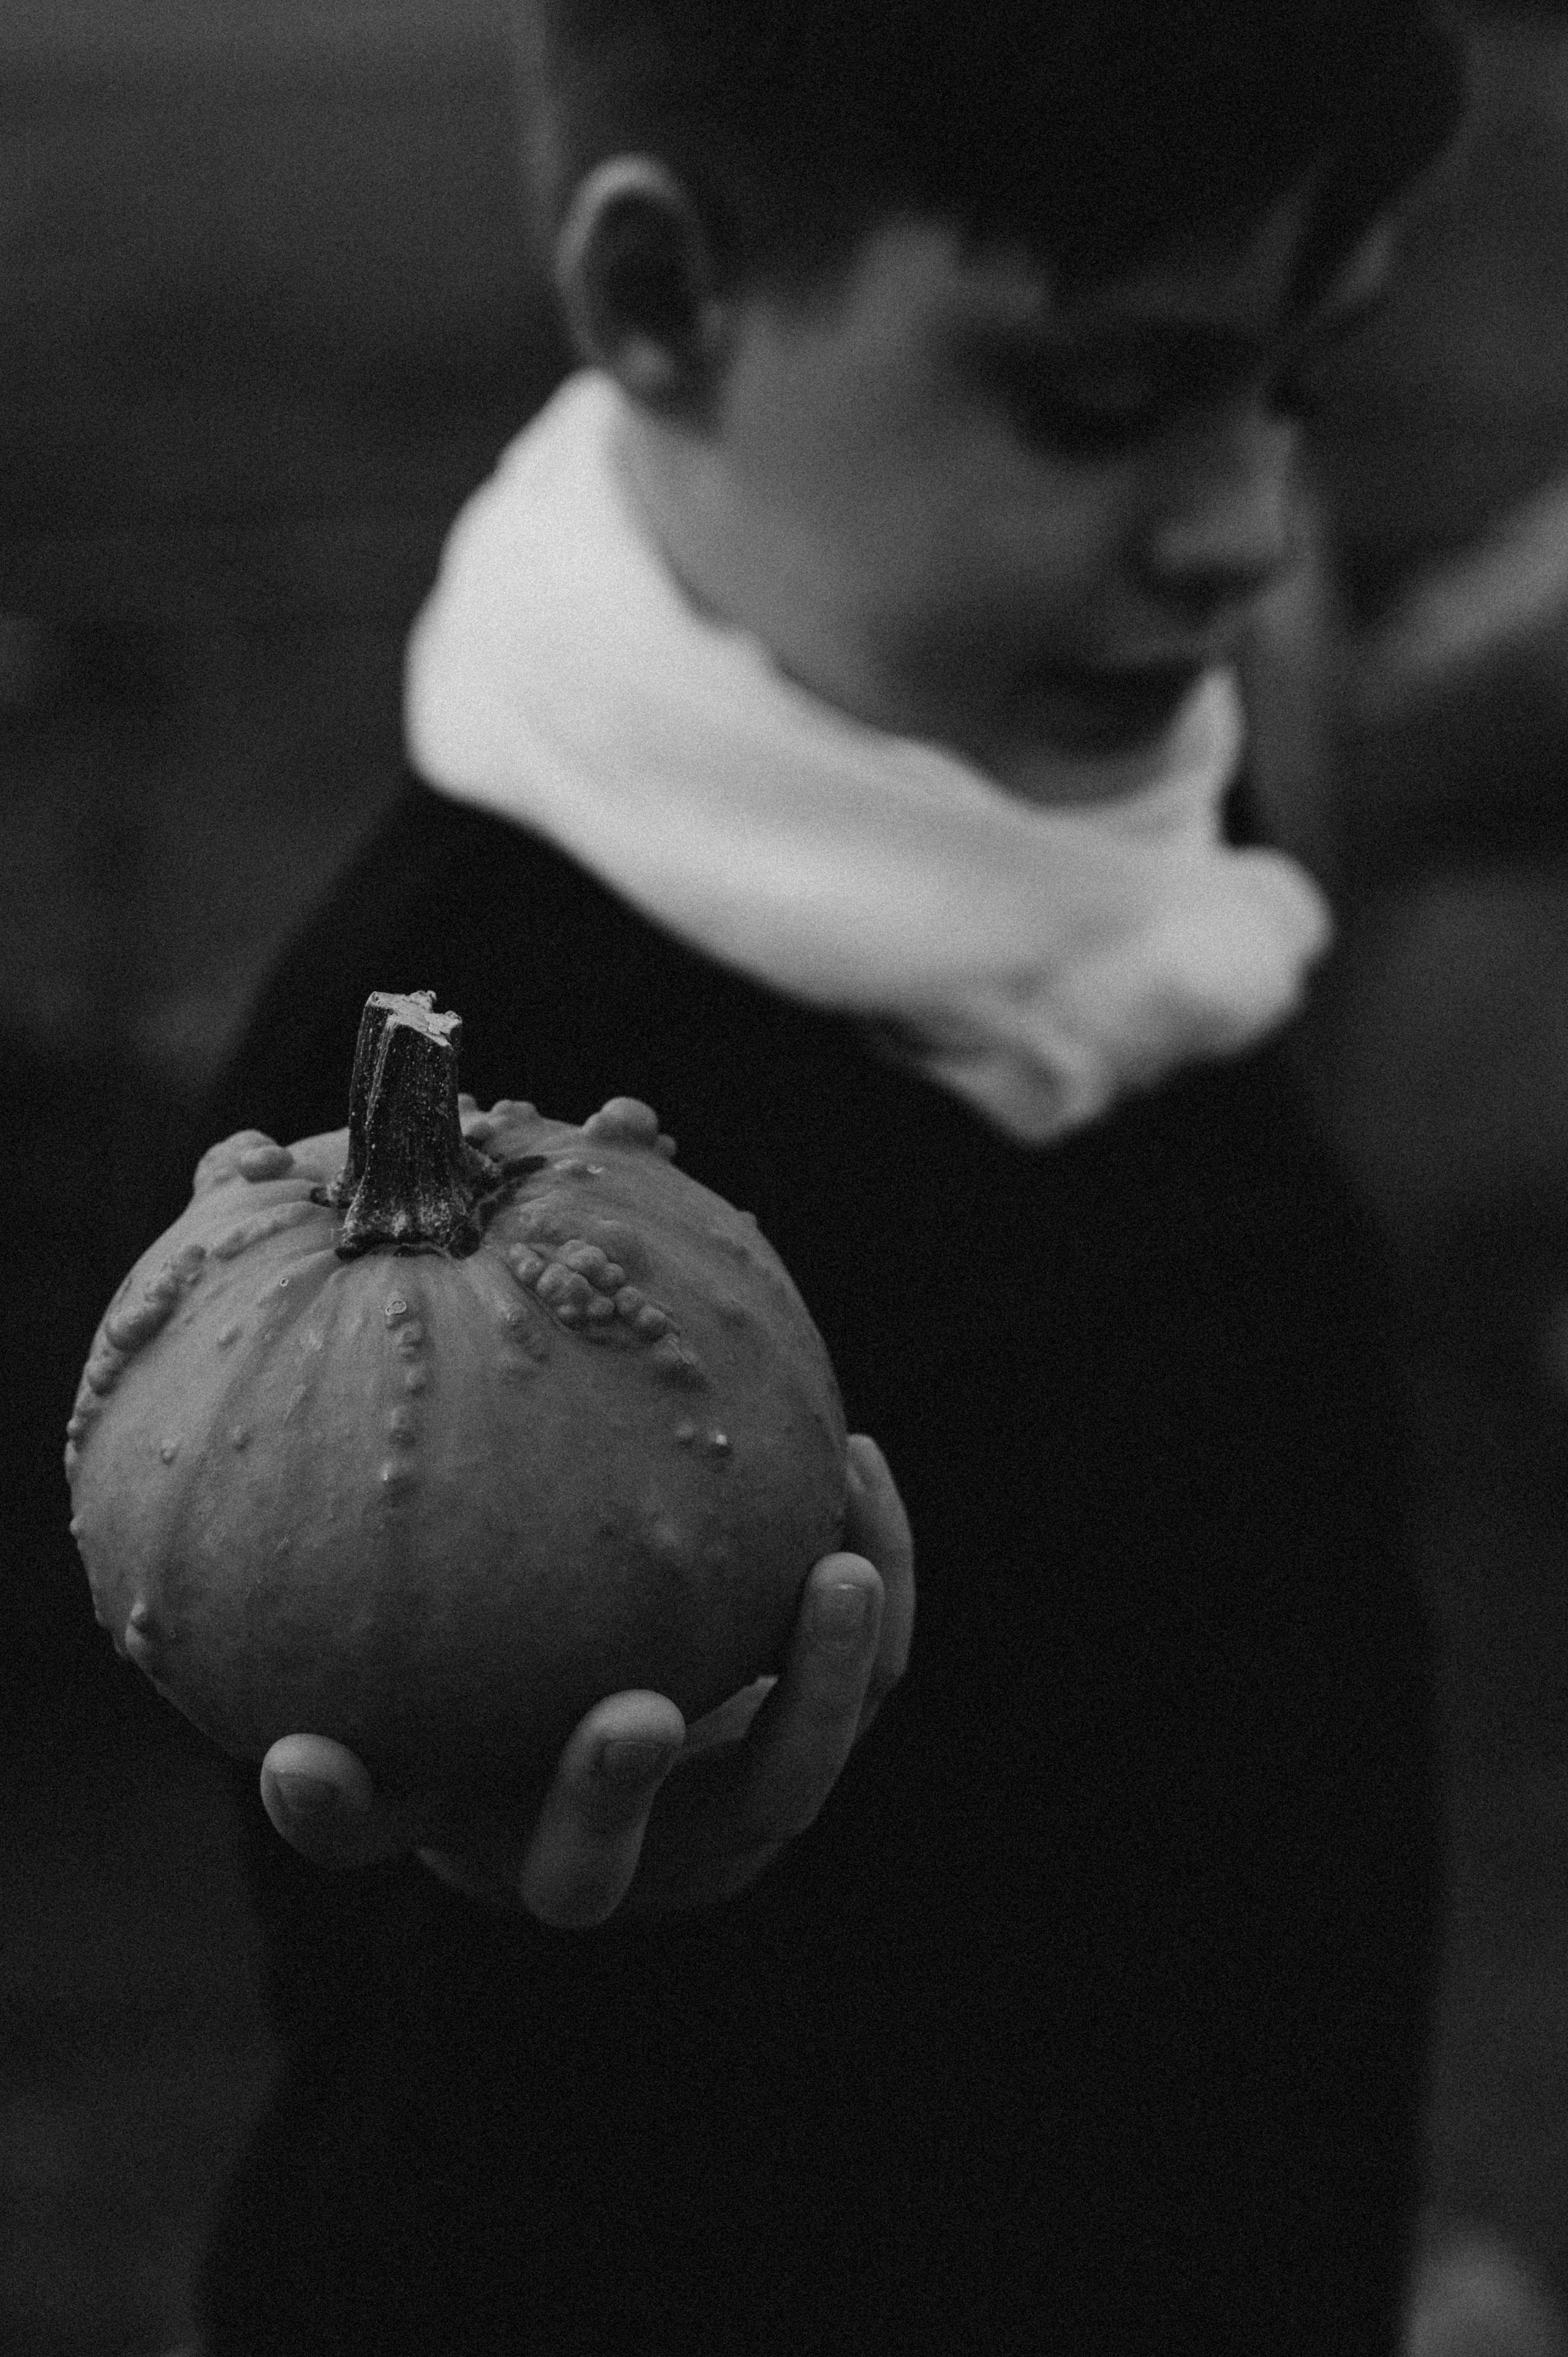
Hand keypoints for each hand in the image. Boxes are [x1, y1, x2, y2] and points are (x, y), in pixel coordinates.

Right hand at [258, 1433, 912, 1927]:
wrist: (626, 1679)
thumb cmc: (502, 1612)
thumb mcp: (434, 1582)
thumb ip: (369, 1498)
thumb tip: (238, 1257)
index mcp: (461, 1810)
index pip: (376, 1832)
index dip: (335, 1811)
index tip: (301, 1758)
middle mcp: (583, 1844)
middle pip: (593, 1868)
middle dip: (608, 1798)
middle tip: (634, 1716)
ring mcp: (709, 1817)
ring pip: (779, 1790)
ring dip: (817, 1692)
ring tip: (838, 1571)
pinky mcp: (809, 1751)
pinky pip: (869, 1688)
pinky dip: (879, 1582)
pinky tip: (857, 1461)